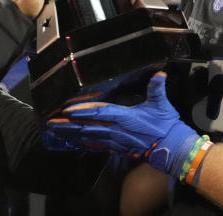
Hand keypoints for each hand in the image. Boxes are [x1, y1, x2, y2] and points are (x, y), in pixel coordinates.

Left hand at [45, 72, 200, 175]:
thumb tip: (159, 73)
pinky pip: (94, 146)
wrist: (171, 149)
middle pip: (87, 127)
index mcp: (126, 118)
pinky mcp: (115, 148)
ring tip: (54, 130)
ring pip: (87, 138)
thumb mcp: (162, 104)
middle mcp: (117, 131)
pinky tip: (69, 140)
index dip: (83, 111)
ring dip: (70, 134)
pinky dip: (80, 143)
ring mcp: (114, 141)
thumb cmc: (166, 125)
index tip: (68, 110)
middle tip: (50, 121)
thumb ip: (157, 88)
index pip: (100, 113)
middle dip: (68, 125)